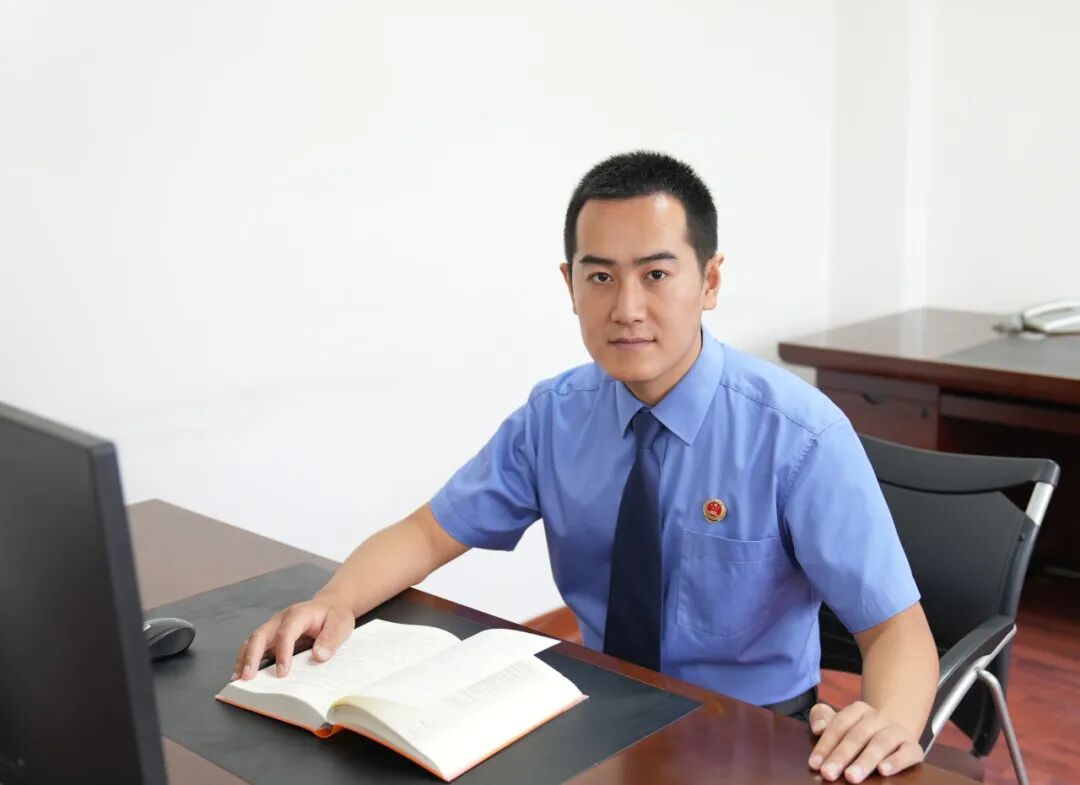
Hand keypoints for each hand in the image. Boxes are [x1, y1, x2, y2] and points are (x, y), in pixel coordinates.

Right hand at [231, 594, 355, 680]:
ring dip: (244, 659)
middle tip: (247, 677)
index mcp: (298, 614)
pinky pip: (254, 647)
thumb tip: (319, 656)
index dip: (282, 653)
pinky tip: (240, 675)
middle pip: (261, 635)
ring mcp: (273, 628)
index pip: (286, 632)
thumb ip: (331, 639)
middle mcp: (280, 619)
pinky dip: (245, 660)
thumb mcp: (341, 624)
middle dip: (252, 656)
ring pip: (253, 641)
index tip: (283, 673)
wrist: (330, 606)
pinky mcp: (271, 637)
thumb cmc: (334, 616)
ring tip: (238, 679)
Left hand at [807, 701, 923, 781]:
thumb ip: (822, 718)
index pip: (839, 725)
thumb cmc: (859, 733)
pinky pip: (908, 753)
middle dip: (841, 756)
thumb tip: (817, 727)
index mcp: (858, 710)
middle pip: (858, 735)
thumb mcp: (839, 723)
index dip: (826, 745)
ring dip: (865, 760)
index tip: (814, 765)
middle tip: (828, 774)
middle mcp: (879, 717)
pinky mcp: (914, 748)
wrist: (895, 735)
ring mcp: (897, 731)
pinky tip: (883, 771)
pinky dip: (896, 761)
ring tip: (851, 777)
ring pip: (881, 743)